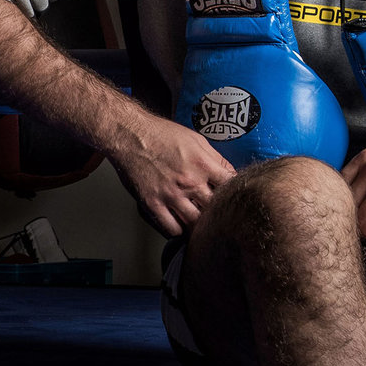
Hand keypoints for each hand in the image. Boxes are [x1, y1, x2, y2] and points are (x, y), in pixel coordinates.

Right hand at [107, 114, 236, 236]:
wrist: (130, 135)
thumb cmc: (161, 134)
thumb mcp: (196, 139)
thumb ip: (215, 158)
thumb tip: (229, 173)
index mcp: (203, 165)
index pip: (231, 187)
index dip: (234, 193)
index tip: (232, 197)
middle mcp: (189, 182)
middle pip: (215, 209)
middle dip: (219, 212)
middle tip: (218, 215)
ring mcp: (171, 195)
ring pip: (195, 223)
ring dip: (200, 225)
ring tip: (200, 224)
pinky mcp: (153, 204)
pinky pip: (171, 228)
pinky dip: (179, 231)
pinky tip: (180, 225)